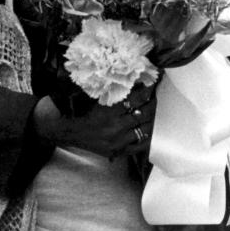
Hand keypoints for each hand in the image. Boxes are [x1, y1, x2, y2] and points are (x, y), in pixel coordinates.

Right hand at [33, 84, 156, 158]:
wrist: (71, 134)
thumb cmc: (84, 112)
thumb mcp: (97, 99)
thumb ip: (113, 91)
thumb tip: (134, 78)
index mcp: (108, 112)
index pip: (134, 99)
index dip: (146, 91)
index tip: (153, 84)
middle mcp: (114, 128)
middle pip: (143, 114)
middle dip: (153, 104)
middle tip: (158, 97)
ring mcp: (117, 142)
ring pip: (144, 130)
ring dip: (152, 119)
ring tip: (157, 111)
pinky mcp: (118, 152)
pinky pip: (140, 146)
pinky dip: (147, 137)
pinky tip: (151, 129)